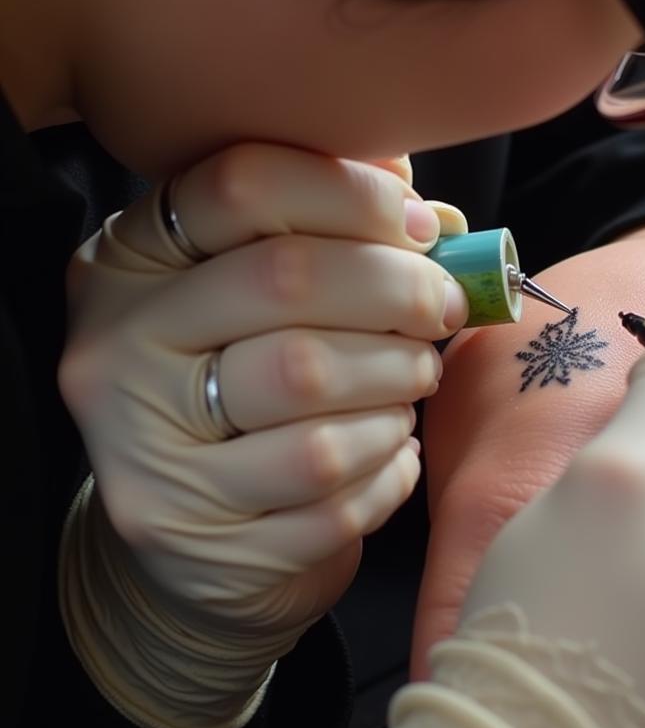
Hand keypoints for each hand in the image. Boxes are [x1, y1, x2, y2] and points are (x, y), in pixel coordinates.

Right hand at [58, 144, 467, 727]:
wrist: (198, 538)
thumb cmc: (245, 390)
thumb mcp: (261, 300)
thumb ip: (334, 240)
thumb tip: (431, 216)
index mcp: (131, 263)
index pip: (242, 185)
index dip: (353, 194)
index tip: (419, 227)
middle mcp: (118, 350)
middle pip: (287, 279)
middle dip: (398, 289)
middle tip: (444, 308)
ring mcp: (148, 454)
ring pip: (311, 387)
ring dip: (396, 379)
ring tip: (414, 380)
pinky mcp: (200, 541)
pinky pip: (332, 492)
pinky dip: (389, 463)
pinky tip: (394, 449)